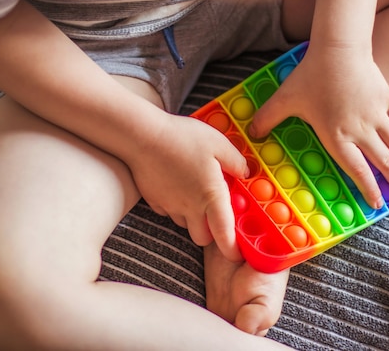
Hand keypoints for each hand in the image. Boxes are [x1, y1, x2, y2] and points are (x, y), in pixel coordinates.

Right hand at [127, 114, 248, 261]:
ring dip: (194, 217)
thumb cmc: (182, 138)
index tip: (238, 253)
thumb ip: (237, 162)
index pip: (224, 235)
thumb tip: (246, 173)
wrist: (142, 136)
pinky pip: (169, 212)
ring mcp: (170, 206)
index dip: (233, 249)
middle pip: (203, 238)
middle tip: (217, 213)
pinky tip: (178, 186)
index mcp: (211, 196)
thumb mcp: (219, 144)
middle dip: (212, 233)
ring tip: (197, 193)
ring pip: (185, 225)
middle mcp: (190, 207)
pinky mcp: (155, 201)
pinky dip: (176, 206)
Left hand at [249, 45, 388, 208]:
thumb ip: (267, 119)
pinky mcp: (387, 96)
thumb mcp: (284, 100)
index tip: (376, 204)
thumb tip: (250, 133)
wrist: (337, 49)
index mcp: (338, 136)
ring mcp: (378, 114)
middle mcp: (362, 130)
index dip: (367, 187)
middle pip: (383, 161)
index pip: (356, 169)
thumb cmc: (310, 76)